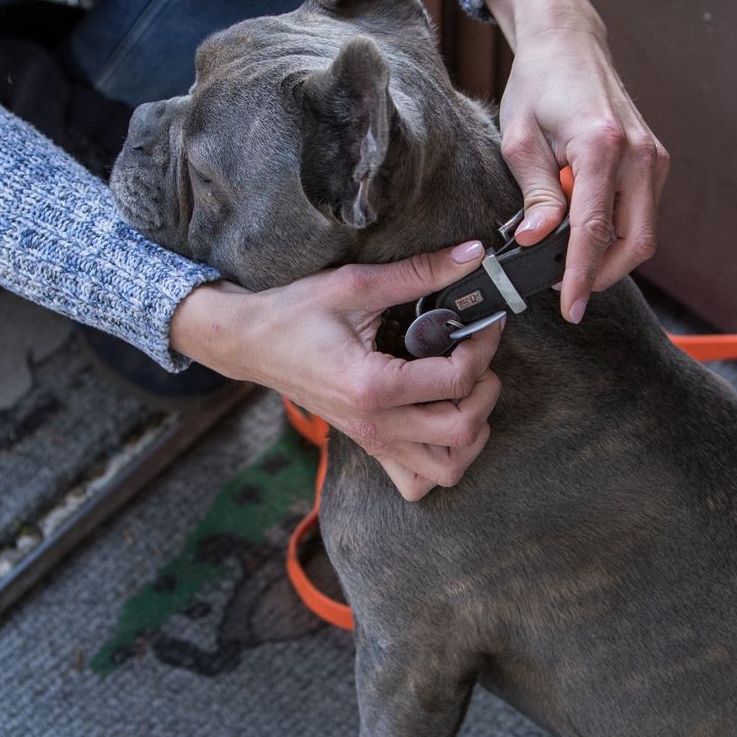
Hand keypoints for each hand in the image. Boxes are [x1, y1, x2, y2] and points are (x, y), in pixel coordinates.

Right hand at [168, 241, 503, 500]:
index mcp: (370, 385)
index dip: (483, 347)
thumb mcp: (356, 284)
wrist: (250, 344)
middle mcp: (374, 425)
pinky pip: (416, 482)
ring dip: (470, 432)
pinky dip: (441, 460)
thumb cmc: (296, 313)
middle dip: (485, 390)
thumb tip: (474, 254)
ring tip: (465, 392)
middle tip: (477, 356)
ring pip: (447, 469)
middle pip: (462, 430)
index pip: (456, 381)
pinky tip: (441, 421)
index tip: (483, 321)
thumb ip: (419, 272)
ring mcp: (371, 442)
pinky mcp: (368, 447)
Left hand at [482, 0, 669, 322]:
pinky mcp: (656, 161)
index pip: (596, 229)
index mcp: (601, 145)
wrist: (568, 43)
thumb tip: (534, 240)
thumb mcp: (520, 139)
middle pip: (635, 242)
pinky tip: (584, 230)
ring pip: (644, 233)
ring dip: (610, 256)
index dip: (580, 276)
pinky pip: (643, 213)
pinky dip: (617, 232)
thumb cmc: (538, 85)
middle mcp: (639, 153)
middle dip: (601, 275)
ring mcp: (654, 157)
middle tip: (564, 290)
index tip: (568, 308)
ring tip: (567, 257)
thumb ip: (535, 192)